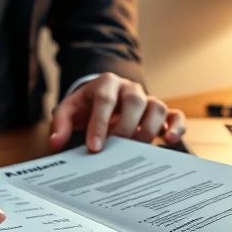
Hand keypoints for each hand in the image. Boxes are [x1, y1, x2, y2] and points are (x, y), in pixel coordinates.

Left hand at [48, 72, 185, 152]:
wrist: (101, 101)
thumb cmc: (86, 107)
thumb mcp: (68, 111)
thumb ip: (60, 124)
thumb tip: (55, 143)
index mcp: (105, 84)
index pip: (104, 100)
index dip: (99, 124)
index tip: (94, 147)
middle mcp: (129, 88)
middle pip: (135, 100)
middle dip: (125, 126)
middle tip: (115, 147)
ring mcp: (147, 99)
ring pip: (157, 107)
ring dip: (149, 128)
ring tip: (137, 148)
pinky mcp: (161, 113)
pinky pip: (175, 116)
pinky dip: (176, 127)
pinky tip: (168, 141)